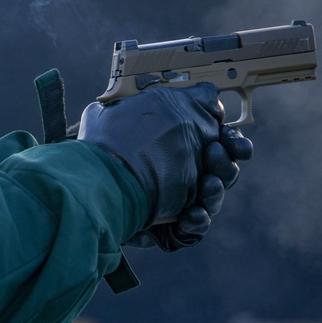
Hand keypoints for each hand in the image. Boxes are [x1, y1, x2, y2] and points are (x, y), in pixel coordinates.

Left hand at [77, 83, 251, 249]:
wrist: (87, 180)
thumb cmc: (109, 145)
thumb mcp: (139, 110)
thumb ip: (176, 99)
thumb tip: (209, 91)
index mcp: (178, 148)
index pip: (217, 145)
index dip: (232, 143)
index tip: (234, 141)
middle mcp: (180, 176)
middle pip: (221, 174)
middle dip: (225, 164)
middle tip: (214, 154)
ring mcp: (176, 204)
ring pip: (211, 201)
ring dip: (215, 192)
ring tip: (208, 185)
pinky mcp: (168, 230)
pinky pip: (192, 231)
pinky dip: (196, 222)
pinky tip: (191, 215)